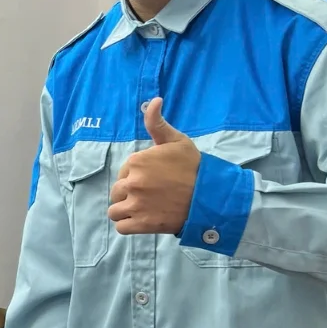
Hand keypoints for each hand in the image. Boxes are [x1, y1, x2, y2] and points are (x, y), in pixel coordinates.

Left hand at [108, 97, 200, 234]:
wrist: (212, 196)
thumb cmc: (194, 167)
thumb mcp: (176, 141)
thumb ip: (157, 123)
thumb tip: (154, 100)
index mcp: (137, 161)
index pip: (123, 172)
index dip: (135, 176)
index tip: (153, 179)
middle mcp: (133, 182)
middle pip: (117, 191)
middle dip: (129, 194)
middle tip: (150, 196)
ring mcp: (136, 204)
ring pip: (115, 210)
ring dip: (125, 210)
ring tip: (143, 209)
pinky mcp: (142, 224)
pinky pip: (121, 227)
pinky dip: (128, 225)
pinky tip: (141, 220)